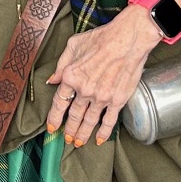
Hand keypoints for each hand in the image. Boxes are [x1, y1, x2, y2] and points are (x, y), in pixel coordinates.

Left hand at [44, 7, 159, 145]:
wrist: (129, 39)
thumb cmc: (102, 38)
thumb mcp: (74, 45)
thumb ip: (62, 64)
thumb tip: (53, 79)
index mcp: (71, 76)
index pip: (59, 103)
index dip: (54, 117)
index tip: (52, 127)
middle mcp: (84, 90)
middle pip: (74, 115)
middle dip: (69, 129)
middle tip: (66, 138)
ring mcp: (101, 97)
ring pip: (89, 121)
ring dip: (82, 134)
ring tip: (78, 143)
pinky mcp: (117, 100)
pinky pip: (108, 121)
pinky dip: (103, 133)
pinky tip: (99, 140)